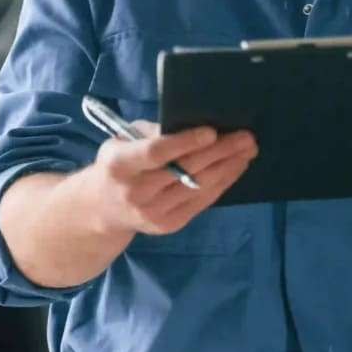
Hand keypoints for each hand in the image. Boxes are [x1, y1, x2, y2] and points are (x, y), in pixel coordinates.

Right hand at [83, 122, 257, 236]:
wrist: (102, 208)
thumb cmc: (119, 163)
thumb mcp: (124, 140)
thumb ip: (153, 132)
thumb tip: (194, 126)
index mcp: (120, 164)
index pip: (157, 152)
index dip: (186, 142)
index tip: (212, 131)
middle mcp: (135, 191)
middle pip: (185, 170)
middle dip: (220, 152)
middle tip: (246, 138)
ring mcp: (152, 212)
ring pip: (198, 186)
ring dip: (228, 167)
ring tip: (248, 151)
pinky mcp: (168, 225)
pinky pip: (202, 201)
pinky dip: (223, 183)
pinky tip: (236, 168)